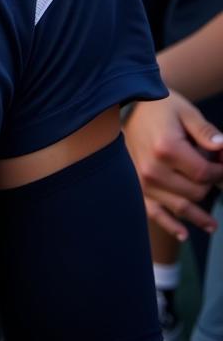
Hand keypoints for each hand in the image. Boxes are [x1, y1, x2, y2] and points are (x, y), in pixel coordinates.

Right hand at [123, 92, 222, 238]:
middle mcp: (153, 169)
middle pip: (195, 191)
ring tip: (213, 225)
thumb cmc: (160, 108)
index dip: (221, 172)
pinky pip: (154, 212)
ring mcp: (143, 181)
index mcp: (167, 149)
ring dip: (198, 217)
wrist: (126, 105)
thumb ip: (206, 132)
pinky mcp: (137, 186)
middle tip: (214, 175)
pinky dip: (169, 225)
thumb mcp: (186, 112)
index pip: (205, 173)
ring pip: (179, 206)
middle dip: (211, 187)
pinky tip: (183, 234)